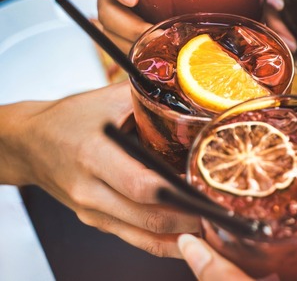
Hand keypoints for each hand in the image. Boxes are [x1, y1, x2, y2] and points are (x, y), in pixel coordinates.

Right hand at [0, 82, 199, 256]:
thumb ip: (151, 100)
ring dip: (183, 236)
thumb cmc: (73, 118)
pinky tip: (192, 237)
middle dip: (191, 219)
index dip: (179, 194)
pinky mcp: (96, 222)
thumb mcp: (109, 100)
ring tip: (217, 228)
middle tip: (225, 213)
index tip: (210, 191)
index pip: (141, 184)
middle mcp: (90, 189)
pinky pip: (136, 240)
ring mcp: (92, 211)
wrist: (30, 143)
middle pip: (148, 216)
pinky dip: (166, 243)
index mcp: (94, 154)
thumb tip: (196, 95)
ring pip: (145, 235)